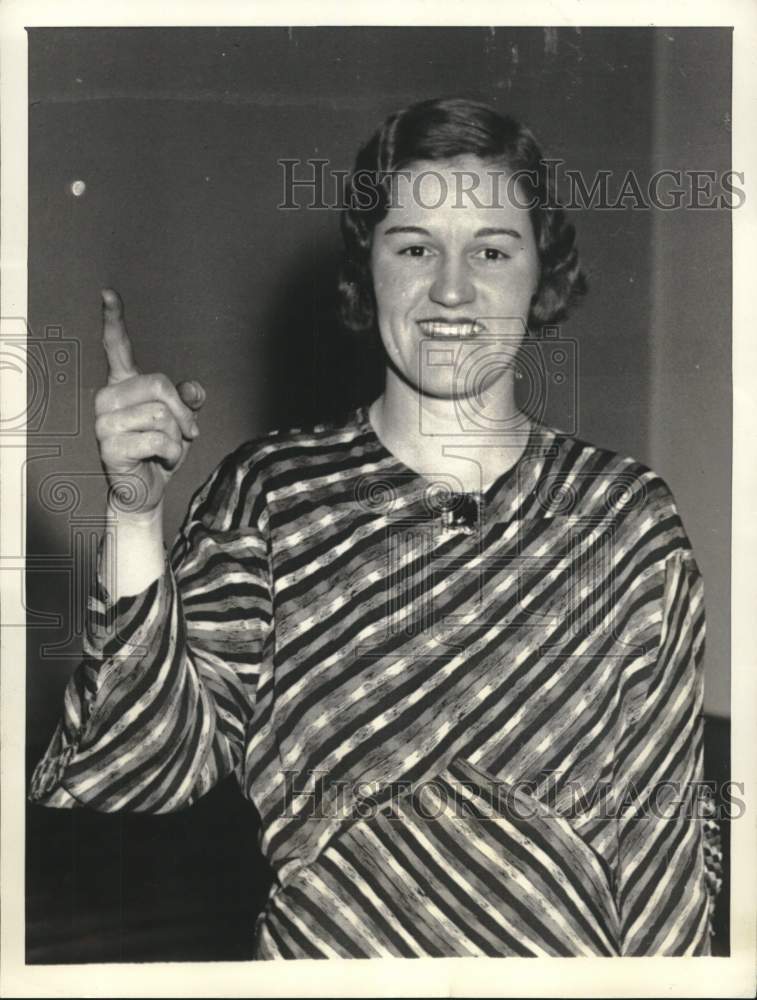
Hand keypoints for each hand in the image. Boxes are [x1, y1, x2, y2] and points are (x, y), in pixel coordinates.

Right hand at [94, 288, 205, 516]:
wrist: (145, 490)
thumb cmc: (159, 451)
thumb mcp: (180, 421)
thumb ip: (187, 399)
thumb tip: (195, 390)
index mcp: (123, 385)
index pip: (117, 347)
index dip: (113, 320)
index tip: (109, 294)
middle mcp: (108, 398)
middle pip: (158, 384)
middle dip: (182, 412)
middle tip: (188, 433)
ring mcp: (104, 422)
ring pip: (161, 415)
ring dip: (177, 437)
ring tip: (166, 449)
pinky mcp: (109, 446)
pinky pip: (159, 440)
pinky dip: (171, 454)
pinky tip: (159, 461)